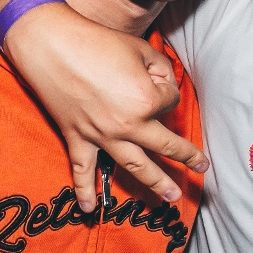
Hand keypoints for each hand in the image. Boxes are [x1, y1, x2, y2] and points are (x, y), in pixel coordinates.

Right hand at [3, 1, 206, 210]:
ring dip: (154, 184)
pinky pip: (82, 170)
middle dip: (185, 159)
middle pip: (165, 146)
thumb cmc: (98, 42)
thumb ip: (161, 70)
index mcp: (147, 101)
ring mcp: (101, 135)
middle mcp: (128, 124)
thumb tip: (164, 86)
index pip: (170, 103)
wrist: (51, 44)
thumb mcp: (141, 49)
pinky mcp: (76, 137)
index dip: (165, 88)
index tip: (151, 76)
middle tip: (200, 171)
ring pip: (134, 167)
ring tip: (169, 198)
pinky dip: (85, 191)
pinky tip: (89, 210)